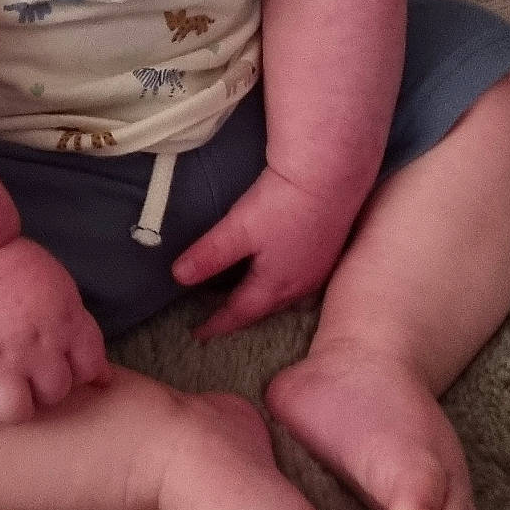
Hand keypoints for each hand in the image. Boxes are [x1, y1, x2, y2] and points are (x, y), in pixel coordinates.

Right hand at [0, 236, 111, 421]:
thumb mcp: (58, 288)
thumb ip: (80, 330)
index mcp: (65, 323)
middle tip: (23, 373)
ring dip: (10, 403)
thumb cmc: (8, 265)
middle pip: (54, 395)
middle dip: (42, 387)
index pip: (88, 370)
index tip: (56, 363)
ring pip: (16, 413)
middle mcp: (35, 348)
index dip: (75, 372)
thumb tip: (104, 378)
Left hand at [171, 165, 368, 338]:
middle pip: (264, 308)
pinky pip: (300, 280)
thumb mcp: (239, 229)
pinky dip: (280, 283)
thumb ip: (210, 254)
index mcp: (276, 285)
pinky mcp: (328, 251)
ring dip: (262, 299)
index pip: (240, 313)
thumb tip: (178, 277)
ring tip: (243, 295)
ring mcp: (318, 269)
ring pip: (284, 295)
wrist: (332, 175)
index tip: (199, 334)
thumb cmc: (284, 203)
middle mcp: (301, 285)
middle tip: (217, 315)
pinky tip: (276, 270)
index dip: (217, 324)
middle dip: (240, 314)